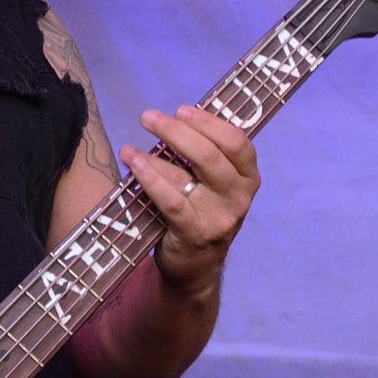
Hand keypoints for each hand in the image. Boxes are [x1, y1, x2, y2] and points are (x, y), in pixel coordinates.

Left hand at [119, 103, 259, 300]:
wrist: (197, 266)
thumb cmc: (202, 212)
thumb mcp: (213, 184)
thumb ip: (205, 154)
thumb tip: (179, 116)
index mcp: (247, 178)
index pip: (237, 142)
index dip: (209, 122)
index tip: (181, 110)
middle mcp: (239, 197)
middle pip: (209, 155)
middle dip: (176, 131)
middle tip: (148, 117)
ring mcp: (220, 218)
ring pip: (185, 178)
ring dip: (152, 157)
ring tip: (129, 148)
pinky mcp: (196, 234)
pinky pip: (171, 201)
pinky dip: (150, 179)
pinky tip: (133, 165)